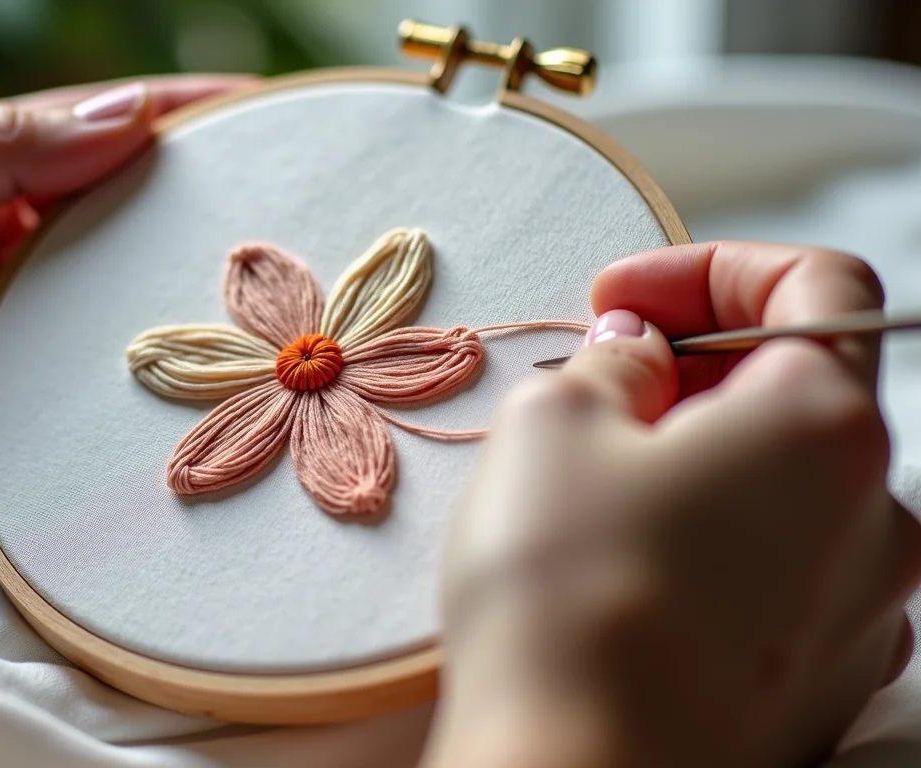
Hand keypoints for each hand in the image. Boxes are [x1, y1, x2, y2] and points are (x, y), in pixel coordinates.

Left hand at [0, 75, 252, 632]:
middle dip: (199, 216)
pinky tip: (206, 390)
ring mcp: (1, 354)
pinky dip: (140, 400)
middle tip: (293, 207)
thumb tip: (124, 117)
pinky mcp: (5, 435)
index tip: (263, 113)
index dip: (171, 122)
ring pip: (116, 321)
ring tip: (276, 299)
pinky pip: (88, 411)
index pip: (83, 141)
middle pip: (116, 230)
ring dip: (183, 311)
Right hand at [428, 242, 920, 767]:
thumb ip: (609, 362)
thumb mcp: (551, 427)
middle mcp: (874, 515)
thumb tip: (636, 353)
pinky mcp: (820, 681)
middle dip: (697, 366)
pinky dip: (716, 540)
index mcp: (827, 425)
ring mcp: (860, 610)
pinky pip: (778, 572)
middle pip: (803, 391)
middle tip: (593, 385)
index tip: (622, 297)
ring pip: (786, 488)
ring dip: (702, 457)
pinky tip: (629, 568)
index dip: (710, 270)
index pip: (818, 288)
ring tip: (595, 484)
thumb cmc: (566, 597)